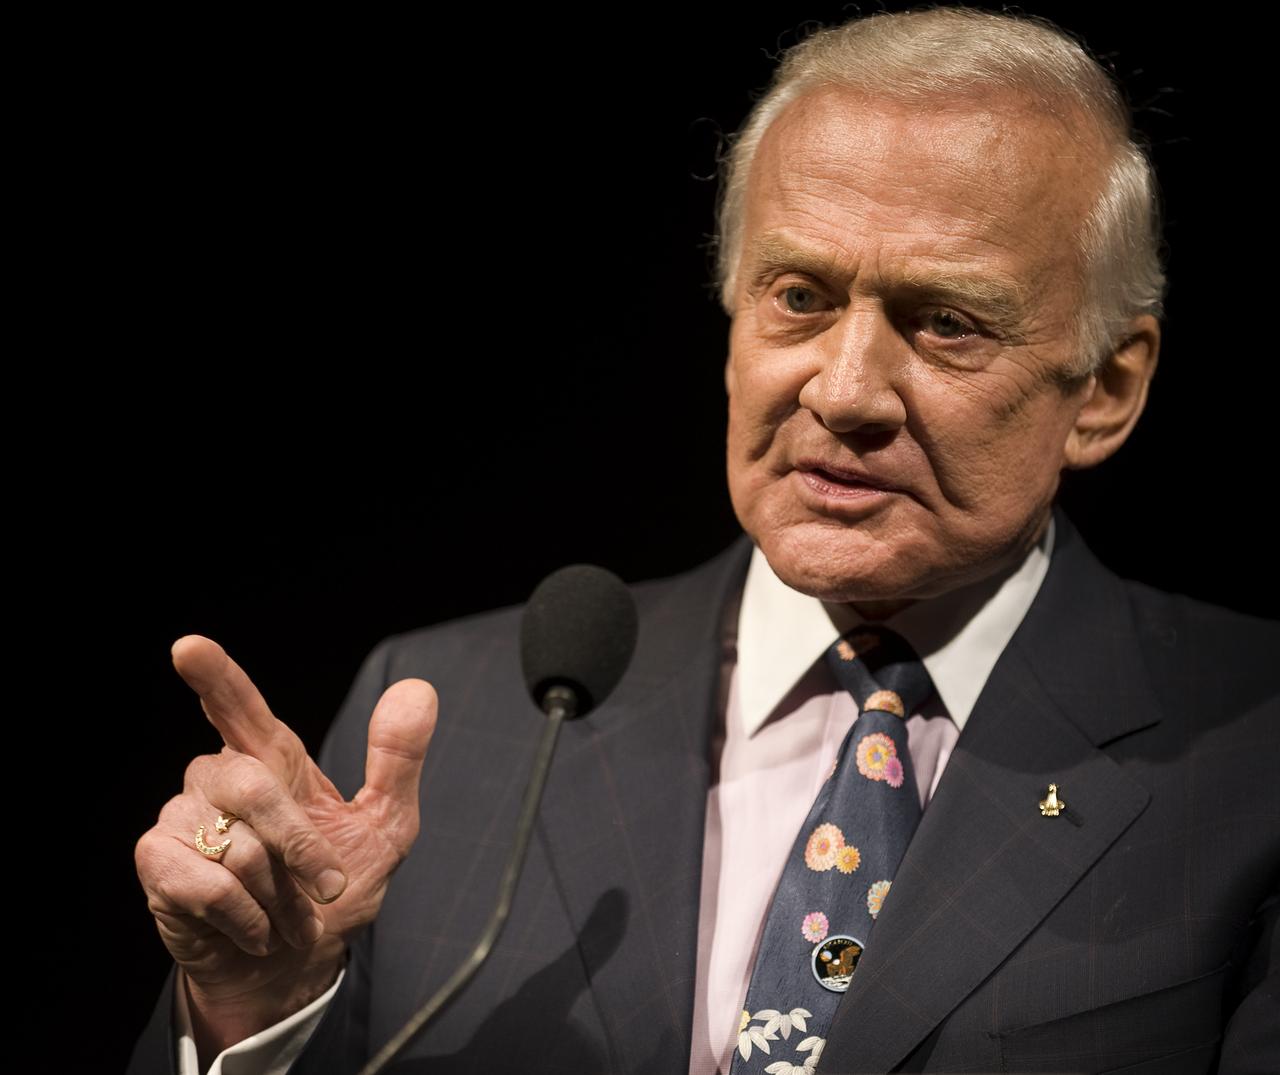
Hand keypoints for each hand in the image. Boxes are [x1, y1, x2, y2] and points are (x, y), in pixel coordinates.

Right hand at [134, 635, 436, 1053]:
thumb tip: (418, 690)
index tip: (188, 648)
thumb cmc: (333, 891)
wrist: (295, 967)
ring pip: (235, 844)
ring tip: (285, 913)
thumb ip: (397, 759)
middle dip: (298, 843)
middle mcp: (220, 778)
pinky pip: (208, 884)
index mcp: (271, 758)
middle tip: (329, 885)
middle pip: (248, 783)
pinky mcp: (159, 865)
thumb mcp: (386, 825)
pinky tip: (253, 929)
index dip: (214, 675)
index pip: (237, 706)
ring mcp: (183, 819)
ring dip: (278, 894)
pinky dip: (246, 917)